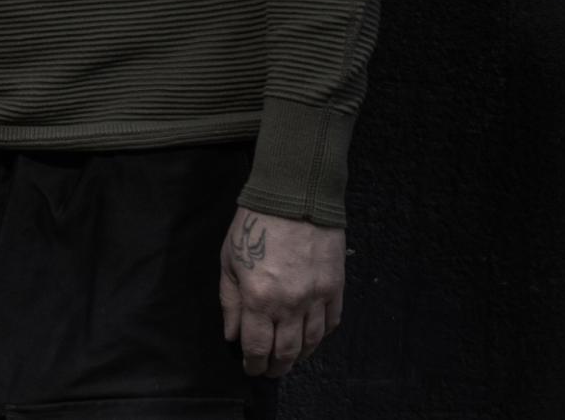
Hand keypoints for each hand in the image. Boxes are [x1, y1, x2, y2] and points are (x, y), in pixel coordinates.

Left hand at [217, 206, 345, 376]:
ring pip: (311, 342)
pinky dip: (321, 335)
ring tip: (290, 357)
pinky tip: (311, 336)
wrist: (294, 195)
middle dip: (276, 366)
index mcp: (259, 298)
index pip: (257, 347)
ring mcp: (316, 296)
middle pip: (286, 351)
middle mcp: (290, 304)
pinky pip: (331, 321)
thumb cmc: (255, 224)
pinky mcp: (335, 286)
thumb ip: (230, 301)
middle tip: (269, 370)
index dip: (252, 364)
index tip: (250, 367)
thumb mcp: (229, 260)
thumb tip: (232, 334)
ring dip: (299, 356)